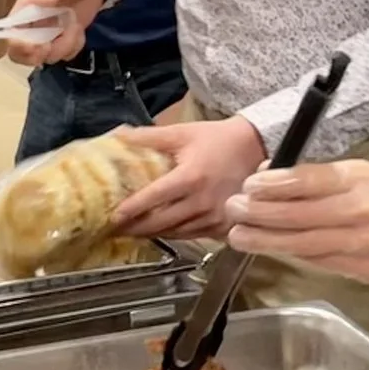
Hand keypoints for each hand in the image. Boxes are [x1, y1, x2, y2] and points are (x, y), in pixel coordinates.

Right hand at [10, 0, 107, 64]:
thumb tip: (35, 2)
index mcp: (25, 8)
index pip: (11, 33)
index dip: (18, 46)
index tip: (35, 46)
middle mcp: (33, 24)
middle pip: (22, 53)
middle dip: (37, 55)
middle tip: (52, 47)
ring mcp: (49, 34)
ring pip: (47, 56)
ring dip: (63, 47)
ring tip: (74, 26)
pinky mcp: (65, 39)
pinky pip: (66, 54)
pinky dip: (75, 46)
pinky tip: (80, 30)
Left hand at [115, 116, 267, 238]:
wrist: (256, 148)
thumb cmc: (217, 139)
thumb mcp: (182, 133)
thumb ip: (149, 136)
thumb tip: (117, 136)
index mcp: (190, 177)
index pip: (153, 198)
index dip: (131, 209)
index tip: (112, 217)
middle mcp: (202, 201)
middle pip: (161, 222)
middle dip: (135, 228)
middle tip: (114, 230)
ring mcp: (215, 217)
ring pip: (175, 233)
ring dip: (152, 234)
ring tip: (132, 232)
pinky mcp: (224, 226)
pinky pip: (192, 236)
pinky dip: (174, 234)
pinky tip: (161, 231)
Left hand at [225, 158, 368, 284]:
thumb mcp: (358, 172)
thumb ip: (317, 176)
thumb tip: (269, 176)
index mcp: (358, 179)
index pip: (309, 180)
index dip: (275, 184)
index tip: (249, 185)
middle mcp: (359, 211)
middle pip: (301, 214)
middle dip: (262, 213)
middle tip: (233, 211)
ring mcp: (360, 243)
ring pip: (305, 243)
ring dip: (267, 240)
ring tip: (239, 236)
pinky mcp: (360, 269)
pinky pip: (317, 261)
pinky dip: (291, 255)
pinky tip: (270, 249)